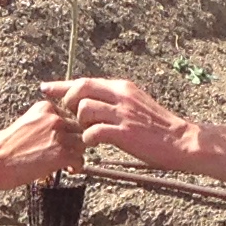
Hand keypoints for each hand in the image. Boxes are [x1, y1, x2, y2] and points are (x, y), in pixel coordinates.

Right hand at [0, 97, 73, 184]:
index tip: (61, 139)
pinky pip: (81, 159)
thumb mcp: (24, 122)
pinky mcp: (63, 153)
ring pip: (82, 143)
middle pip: (78, 128)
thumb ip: (43, 122)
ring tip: (67, 162)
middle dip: (73, 141)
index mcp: (44, 107)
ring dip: (76, 153)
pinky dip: (77, 166)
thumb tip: (55, 132)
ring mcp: (60, 135)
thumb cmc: (5, 147)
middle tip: (65, 152)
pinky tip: (68, 169)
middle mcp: (55, 118)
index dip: (67, 129)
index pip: (68, 115)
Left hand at [42, 76, 197, 170]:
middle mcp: (121, 96)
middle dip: (67, 102)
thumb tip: (91, 102)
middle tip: (69, 117)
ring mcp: (122, 114)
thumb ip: (114, 101)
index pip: (85, 81)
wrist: (180, 141)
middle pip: (80, 88)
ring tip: (87, 132)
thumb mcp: (135, 105)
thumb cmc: (157, 127)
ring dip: (79, 123)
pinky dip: (88, 139)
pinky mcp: (124, 133)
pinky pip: (93, 132)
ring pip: (84, 109)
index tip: (45, 88)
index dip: (62, 85)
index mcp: (122, 88)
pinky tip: (94, 144)